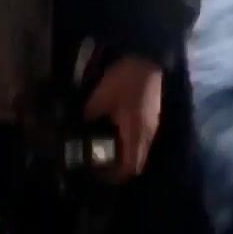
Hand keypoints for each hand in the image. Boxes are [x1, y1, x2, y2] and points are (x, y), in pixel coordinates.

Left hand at [85, 56, 162, 180]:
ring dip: (126, 153)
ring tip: (106, 147)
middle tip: (102, 163)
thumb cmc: (124, 80)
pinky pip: (141, 136)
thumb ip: (90, 114)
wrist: (146, 57)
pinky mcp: (151, 113)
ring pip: (140, 148)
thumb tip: (80, 125)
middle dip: (121, 167)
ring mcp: (152, 123)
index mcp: (136, 133)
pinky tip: (116, 129)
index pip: (131, 167)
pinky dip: (129, 140)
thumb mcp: (101, 97)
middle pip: (137, 161)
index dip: (115, 176)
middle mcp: (148, 133)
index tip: (100, 174)